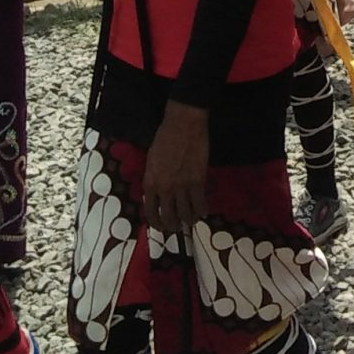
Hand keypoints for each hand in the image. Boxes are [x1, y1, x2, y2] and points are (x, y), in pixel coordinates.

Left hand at [144, 100, 211, 238]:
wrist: (182, 125)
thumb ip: (154, 179)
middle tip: (178, 227)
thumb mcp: (151, 161)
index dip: (156, 223)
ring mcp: (181, 187)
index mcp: (150, 183)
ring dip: (189, 220)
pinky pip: (200, 203)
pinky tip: (204, 212)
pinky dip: (202, 210)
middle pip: (168, 218)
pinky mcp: (197, 181)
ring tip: (191, 221)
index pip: (150, 212)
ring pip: (185, 214)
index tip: (161, 227)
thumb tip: (158, 193)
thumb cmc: (164, 138)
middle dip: (173, 226)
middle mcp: (164, 189)